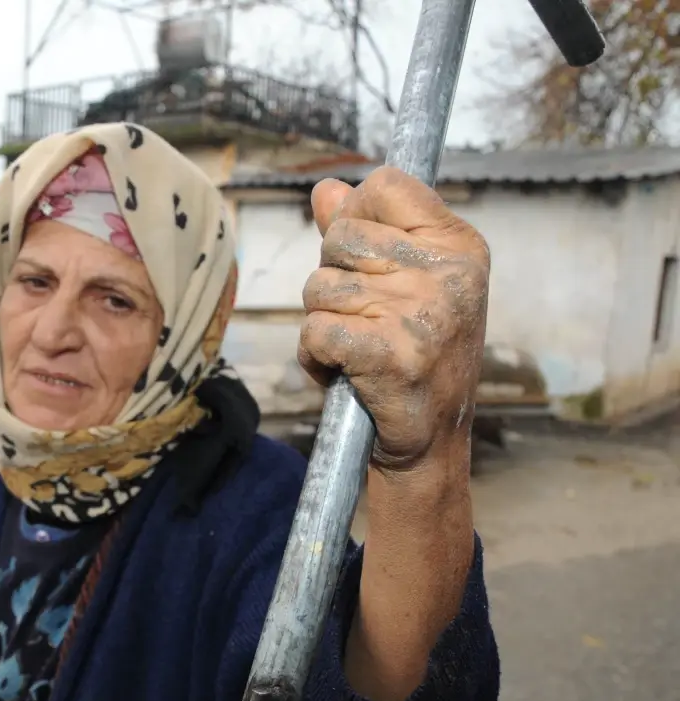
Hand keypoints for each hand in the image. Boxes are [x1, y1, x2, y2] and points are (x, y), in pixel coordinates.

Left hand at [298, 166, 489, 472]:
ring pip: (319, 287)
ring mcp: (421, 313)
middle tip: (366, 317)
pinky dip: (315, 355)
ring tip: (359, 348)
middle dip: (334, 279)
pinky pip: (314, 330)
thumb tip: (326, 190)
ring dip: (323, 321)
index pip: (385, 185)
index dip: (356, 215)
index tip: (364, 255)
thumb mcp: (405, 283)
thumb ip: (365, 231)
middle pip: (340, 238)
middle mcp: (447, 273)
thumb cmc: (415, 354)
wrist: (430, 442)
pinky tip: (344, 371)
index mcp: (458, 246)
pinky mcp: (390, 353)